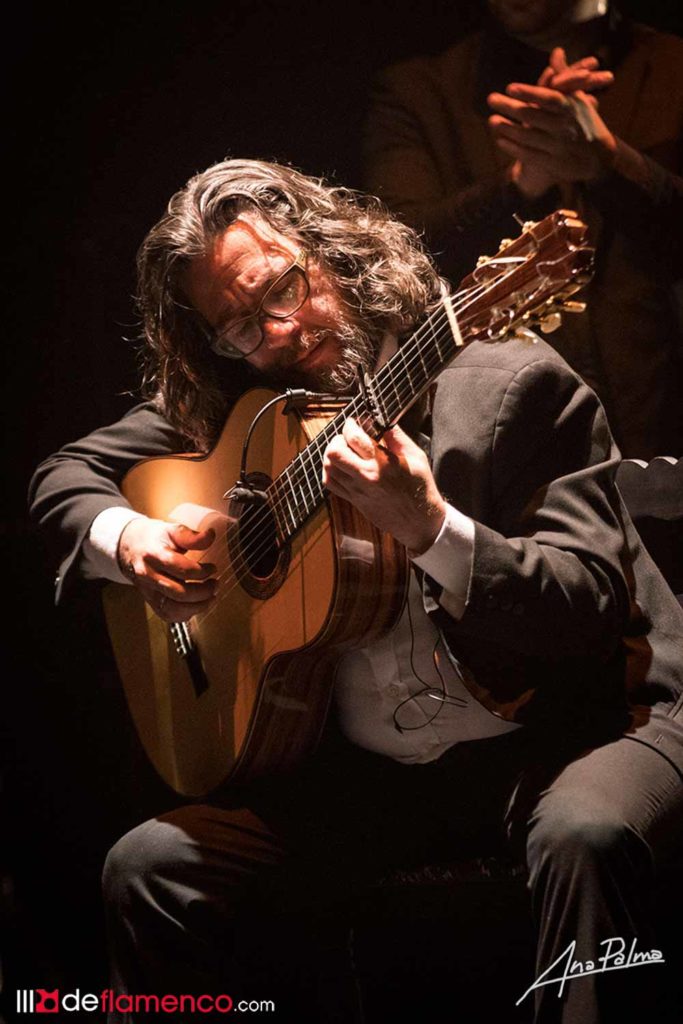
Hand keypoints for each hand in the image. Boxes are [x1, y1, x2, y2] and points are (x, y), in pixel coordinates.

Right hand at [117, 518, 217, 621]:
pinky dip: (186, 614)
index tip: (212, 568)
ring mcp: (148, 591)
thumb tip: (211, 536)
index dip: (202, 571)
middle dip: (203, 591)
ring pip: (173, 609)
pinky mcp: (150, 601)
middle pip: (179, 592)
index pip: (182, 569)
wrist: (130, 547)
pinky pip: (168, 615)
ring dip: (197, 606)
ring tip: (210, 597)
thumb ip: (191, 536)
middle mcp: (149, 576)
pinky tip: (196, 604)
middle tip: (215, 584)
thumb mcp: (171, 530)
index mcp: (154, 556)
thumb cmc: (153, 538)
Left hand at [322, 417, 445, 554]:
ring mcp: (357, 491)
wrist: (419, 521)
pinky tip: (342, 467)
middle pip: (334, 452)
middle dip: (337, 439)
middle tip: (347, 438)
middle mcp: (366, 477)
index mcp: (382, 463)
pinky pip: (331, 483)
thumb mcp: (415, 456)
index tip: (354, 422)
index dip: (350, 424)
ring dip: (332, 455)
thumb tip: (382, 420)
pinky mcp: (354, 500)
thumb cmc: (420, 488)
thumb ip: (396, 436)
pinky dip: (331, 471)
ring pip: (328, 467)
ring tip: (344, 451)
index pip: (354, 437)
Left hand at [488, 48, 616, 197]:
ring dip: (508, 128)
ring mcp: (558, 147)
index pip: (549, 98)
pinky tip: (500, 140)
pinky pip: (529, 155)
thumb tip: (556, 52)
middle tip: (491, 98)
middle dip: (510, 107)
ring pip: (528, 136)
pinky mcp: (553, 164)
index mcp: (571, 108)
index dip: (530, 93)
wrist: (599, 159)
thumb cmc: (584, 123)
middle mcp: (565, 127)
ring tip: (492, 120)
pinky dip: (513, 147)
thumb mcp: (577, 99)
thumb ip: (564, 77)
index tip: (510, 87)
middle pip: (533, 116)